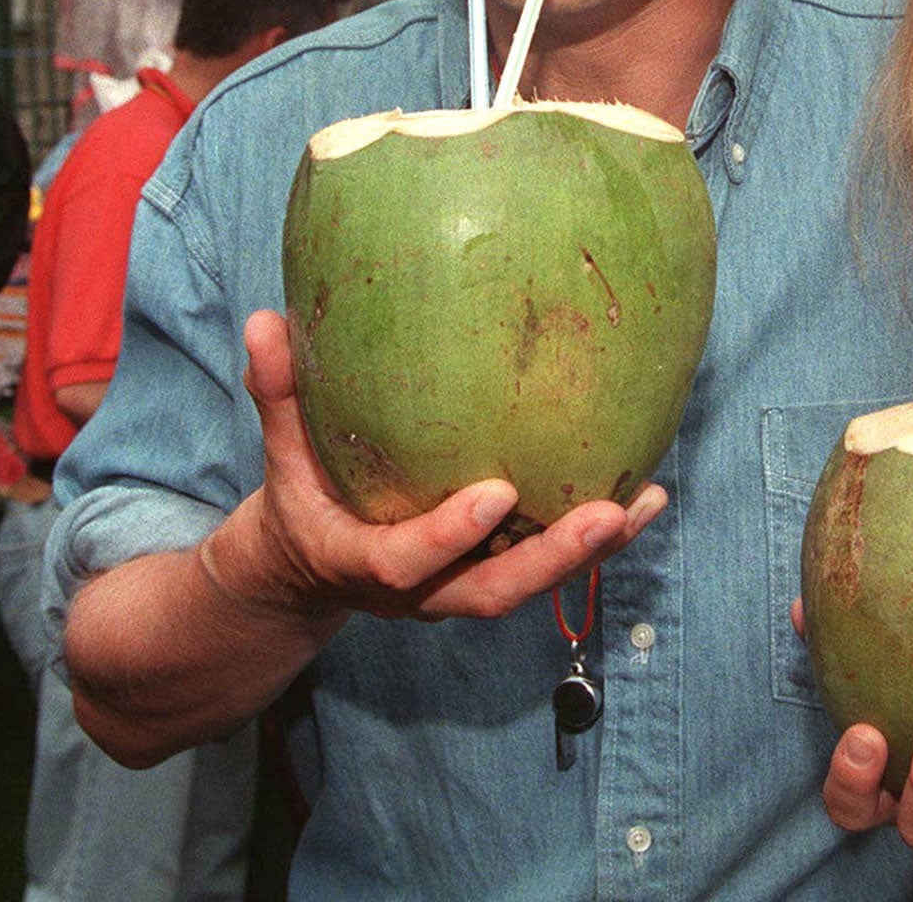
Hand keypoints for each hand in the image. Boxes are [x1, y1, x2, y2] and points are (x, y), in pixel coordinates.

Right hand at [204, 309, 663, 624]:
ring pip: (532, 584)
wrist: (305, 575)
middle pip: (492, 591)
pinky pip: (551, 567)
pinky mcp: (492, 574)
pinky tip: (647, 496)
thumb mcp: (281, 456)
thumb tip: (264, 321)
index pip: (406, 563)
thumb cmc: (301, 501)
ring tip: (646, 503)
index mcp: (363, 563)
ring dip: (592, 551)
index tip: (497, 495)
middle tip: (605, 515)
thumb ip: (279, 395)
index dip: (449, 535)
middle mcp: (423, 589)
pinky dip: (598, 540)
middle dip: (552, 559)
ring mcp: (460, 587)